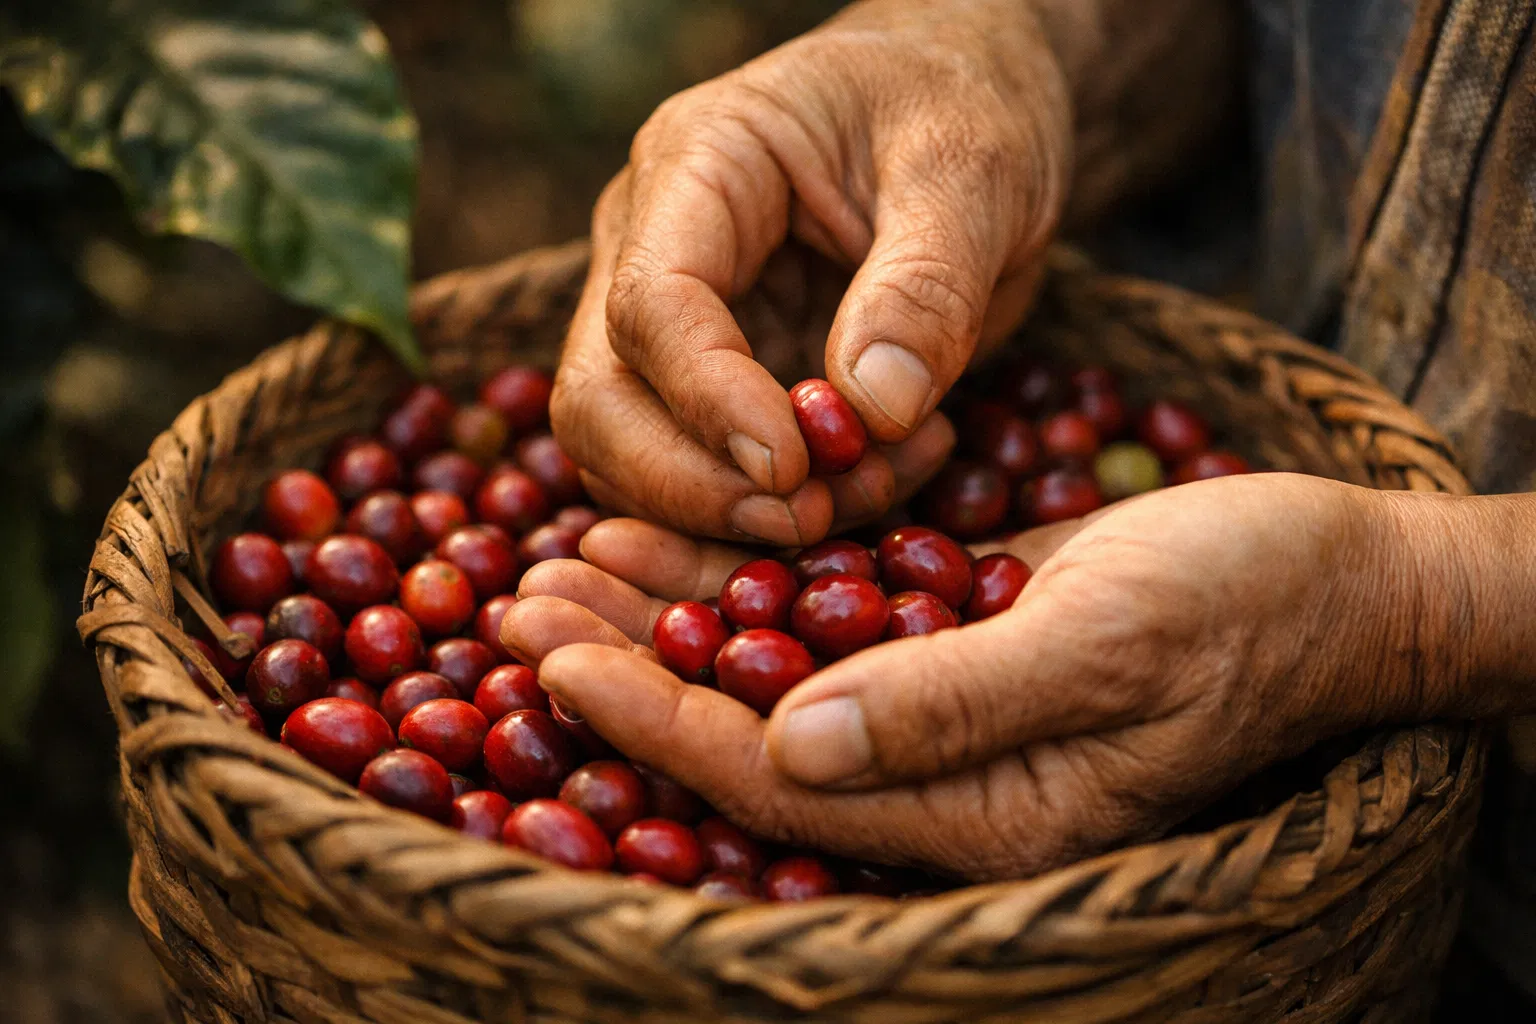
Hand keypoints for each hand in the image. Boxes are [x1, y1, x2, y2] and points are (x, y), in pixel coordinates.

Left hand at [504, 474, 1433, 879]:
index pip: (779, 779)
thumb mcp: (1106, 645)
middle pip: (749, 733)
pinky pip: (825, 623)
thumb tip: (793, 745)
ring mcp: (941, 711)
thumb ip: (951, 705)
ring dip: (670, 616)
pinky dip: (747, 581)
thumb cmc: (1243, 608)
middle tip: (518, 606)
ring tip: (561, 563)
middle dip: (631, 671)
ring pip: (772, 673)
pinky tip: (676, 538)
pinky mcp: (950, 644)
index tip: (554, 663)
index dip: (661, 721)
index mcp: (977, 815)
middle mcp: (943, 779)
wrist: (1335, 575)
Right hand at [553, 0, 1070, 545]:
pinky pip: (708, 481)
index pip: (650, 304)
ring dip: (740, 515)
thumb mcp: (972, 175)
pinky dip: (781, 513)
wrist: (969, 108)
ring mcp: (672, 329)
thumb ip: (926, 285)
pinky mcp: (717, 390)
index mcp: (696, 165)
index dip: (709, 402)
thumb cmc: (963, 106)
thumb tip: (872, 409)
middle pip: (600, 402)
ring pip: (633, 462)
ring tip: (881, 481)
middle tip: (814, 519)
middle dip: (694, 487)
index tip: (796, 468)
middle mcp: (651, 248)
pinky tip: (884, 476)